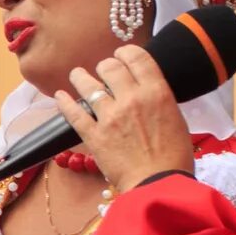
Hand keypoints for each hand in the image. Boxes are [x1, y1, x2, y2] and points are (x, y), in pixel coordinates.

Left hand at [48, 44, 193, 195]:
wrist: (158, 182)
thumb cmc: (174, 155)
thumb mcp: (176, 118)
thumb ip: (158, 101)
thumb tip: (146, 93)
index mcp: (157, 92)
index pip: (138, 58)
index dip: (126, 52)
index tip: (121, 54)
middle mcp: (131, 98)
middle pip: (110, 67)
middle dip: (105, 65)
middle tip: (103, 69)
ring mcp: (110, 116)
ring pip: (88, 85)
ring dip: (80, 77)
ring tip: (77, 75)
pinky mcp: (93, 135)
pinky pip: (74, 113)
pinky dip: (64, 103)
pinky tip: (59, 96)